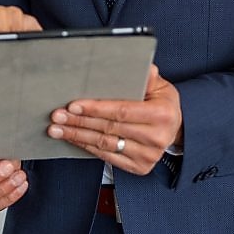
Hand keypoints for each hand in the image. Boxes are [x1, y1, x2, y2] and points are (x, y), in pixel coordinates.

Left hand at [47, 65, 181, 174]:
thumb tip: (142, 66)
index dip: (95, 108)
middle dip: (79, 121)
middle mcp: (156, 137)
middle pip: (109, 128)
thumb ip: (147, 77)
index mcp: (161, 114)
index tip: (73, 105)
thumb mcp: (161, 86)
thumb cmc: (163, 104)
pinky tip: (73, 138)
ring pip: (104, 144)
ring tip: (57, 128)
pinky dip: (87, 147)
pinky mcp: (139, 167)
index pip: (122, 111)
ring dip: (77, 135)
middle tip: (57, 116)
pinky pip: (107, 157)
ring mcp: (148, 155)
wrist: (175, 129)